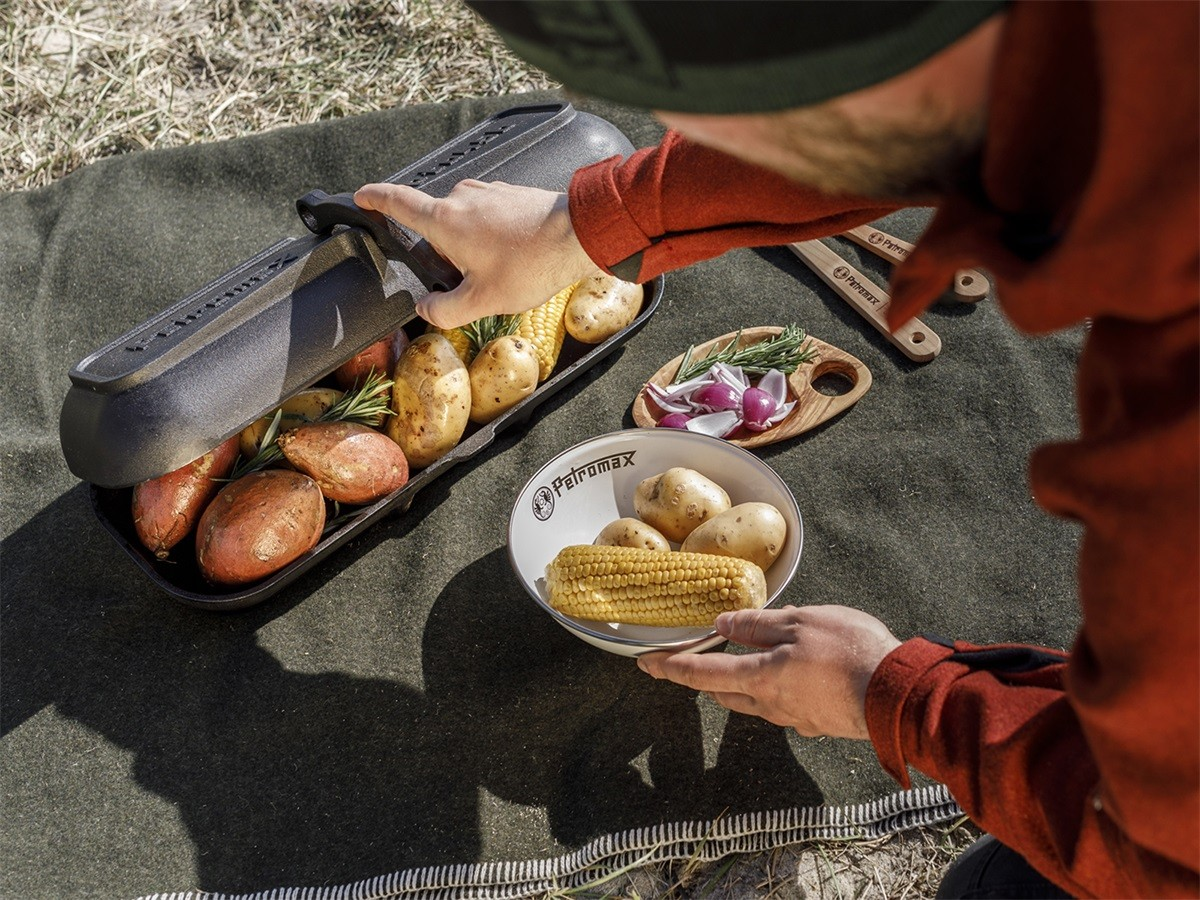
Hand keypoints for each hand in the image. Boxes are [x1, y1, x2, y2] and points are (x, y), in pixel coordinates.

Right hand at [353, 180, 600, 328]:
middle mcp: (462, 198)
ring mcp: (488, 192)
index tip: (360, 197)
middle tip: (469, 281)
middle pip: (436, 226)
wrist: (580, 235)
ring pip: (463, 222)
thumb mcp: (483, 301)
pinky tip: (515, 258)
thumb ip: (445, 310)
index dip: (374, 199)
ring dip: (471, 247)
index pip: (398, 203)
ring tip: (499, 271)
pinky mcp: (510, 194)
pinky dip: (492, 237)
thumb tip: (426, 310)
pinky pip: (487, 216)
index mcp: (445, 220)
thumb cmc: (532, 264)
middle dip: (445, 255)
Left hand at [637, 605, 900, 739]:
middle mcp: (771, 705)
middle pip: (725, 692)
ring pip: (754, 701)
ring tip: (746, 658)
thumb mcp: (800, 622)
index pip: (702, 674)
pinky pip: (786, 705)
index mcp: (760, 677)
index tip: (647, 664)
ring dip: (743, 682)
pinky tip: (794, 672)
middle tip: (695, 658)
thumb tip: (723, 625)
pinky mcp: (817, 723)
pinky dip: (778, 687)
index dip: (672, 668)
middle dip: (706, 677)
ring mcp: (795, 718)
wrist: (898, 695)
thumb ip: (758, 624)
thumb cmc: (850, 651)